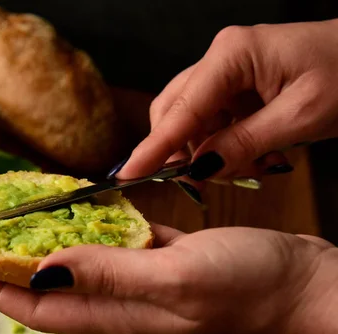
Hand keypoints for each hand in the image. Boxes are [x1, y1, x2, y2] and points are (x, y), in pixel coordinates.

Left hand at [0, 225, 337, 333]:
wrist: (301, 282)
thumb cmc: (248, 286)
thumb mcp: (174, 277)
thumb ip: (110, 274)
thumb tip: (44, 269)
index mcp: (117, 312)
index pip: (37, 307)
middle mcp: (119, 299)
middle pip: (47, 288)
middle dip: (6, 268)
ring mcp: (139, 278)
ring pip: (75, 264)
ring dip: (42, 246)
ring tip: (13, 222)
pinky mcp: (158, 257)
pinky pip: (110, 243)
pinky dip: (87, 228)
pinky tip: (76, 209)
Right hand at [116, 19, 337, 181]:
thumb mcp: (301, 117)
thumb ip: (243, 143)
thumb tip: (199, 169)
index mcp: (233, 55)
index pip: (181, 109)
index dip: (153, 146)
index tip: (128, 174)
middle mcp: (221, 58)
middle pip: (176, 111)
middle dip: (185, 151)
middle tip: (202, 183)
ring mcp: (228, 70)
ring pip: (193, 120)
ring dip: (210, 151)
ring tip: (250, 167)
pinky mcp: (238, 84)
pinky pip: (214, 120)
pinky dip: (226, 144)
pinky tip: (254, 155)